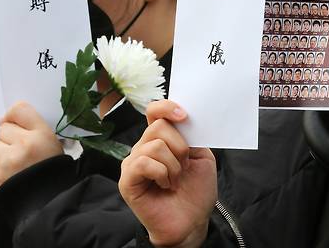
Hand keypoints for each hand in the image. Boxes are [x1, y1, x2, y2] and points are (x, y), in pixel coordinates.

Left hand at [0, 101, 62, 189]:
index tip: (14, 122)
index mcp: (42, 134)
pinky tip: (10, 176)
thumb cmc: (53, 171)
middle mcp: (24, 143)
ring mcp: (9, 160)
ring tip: (15, 164)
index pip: (19, 110)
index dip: (14, 115)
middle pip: (3, 128)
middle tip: (21, 149)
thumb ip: (33, 129)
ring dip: (1, 154)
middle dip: (9, 138)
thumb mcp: (53, 144)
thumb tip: (5, 120)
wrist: (50, 202)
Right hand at [119, 100, 216, 247]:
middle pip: (158, 127)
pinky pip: (143, 163)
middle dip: (180, 147)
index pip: (155, 111)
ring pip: (155, 145)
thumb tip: (184, 118)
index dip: (167, 107)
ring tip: (175, 180)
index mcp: (161, 139)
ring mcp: (133, 163)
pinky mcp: (127, 180)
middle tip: (185, 167)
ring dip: (174, 165)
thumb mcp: (201, 156)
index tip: (184, 116)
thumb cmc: (195, 191)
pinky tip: (165, 185)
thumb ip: (191, 136)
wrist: (192, 221)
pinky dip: (162, 173)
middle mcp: (144, 147)